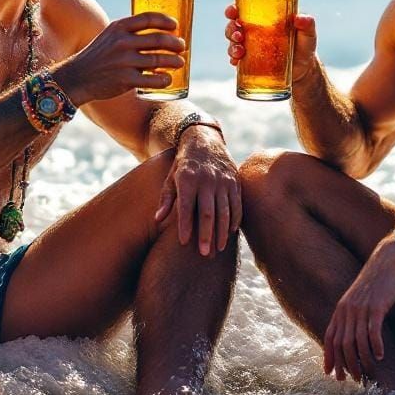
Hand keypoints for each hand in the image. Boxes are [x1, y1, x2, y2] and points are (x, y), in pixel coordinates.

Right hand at [54, 13, 184, 105]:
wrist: (77, 77)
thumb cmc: (97, 56)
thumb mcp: (109, 37)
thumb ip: (128, 33)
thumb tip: (157, 34)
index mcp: (119, 27)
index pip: (149, 18)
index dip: (166, 21)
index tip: (175, 26)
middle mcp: (122, 41)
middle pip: (158, 39)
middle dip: (175, 43)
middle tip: (182, 47)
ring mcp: (124, 61)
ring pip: (159, 59)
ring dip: (174, 61)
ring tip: (180, 62)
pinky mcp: (126, 79)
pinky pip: (152, 79)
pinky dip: (164, 80)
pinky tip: (168, 79)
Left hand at [154, 128, 240, 256]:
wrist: (204, 140)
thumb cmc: (183, 164)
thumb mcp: (170, 177)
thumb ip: (166, 199)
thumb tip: (157, 219)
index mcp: (188, 179)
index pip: (186, 206)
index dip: (185, 224)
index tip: (183, 242)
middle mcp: (206, 180)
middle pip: (207, 212)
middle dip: (206, 234)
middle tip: (204, 254)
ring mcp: (223, 181)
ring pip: (224, 211)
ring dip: (222, 232)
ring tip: (218, 249)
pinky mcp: (234, 182)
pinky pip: (237, 204)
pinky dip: (234, 220)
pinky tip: (230, 233)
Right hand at [223, 5, 318, 81]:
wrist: (303, 71)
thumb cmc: (304, 47)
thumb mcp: (308, 35)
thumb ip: (307, 24)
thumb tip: (300, 18)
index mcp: (263, 19)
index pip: (244, 9)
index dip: (233, 9)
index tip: (233, 11)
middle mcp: (253, 31)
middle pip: (234, 26)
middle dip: (231, 30)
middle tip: (239, 36)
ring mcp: (250, 47)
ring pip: (233, 43)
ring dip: (232, 46)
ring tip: (239, 52)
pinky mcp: (249, 62)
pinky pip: (236, 59)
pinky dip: (234, 60)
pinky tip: (237, 63)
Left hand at [323, 237, 394, 381]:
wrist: (387, 261)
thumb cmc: (375, 283)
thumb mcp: (357, 299)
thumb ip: (351, 316)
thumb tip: (350, 337)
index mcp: (341, 309)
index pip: (330, 337)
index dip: (329, 357)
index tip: (331, 374)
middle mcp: (347, 309)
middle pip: (342, 344)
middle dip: (346, 365)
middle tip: (353, 380)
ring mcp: (361, 308)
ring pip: (357, 341)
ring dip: (361, 360)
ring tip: (367, 374)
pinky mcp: (377, 306)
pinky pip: (374, 331)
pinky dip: (375, 346)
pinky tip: (379, 356)